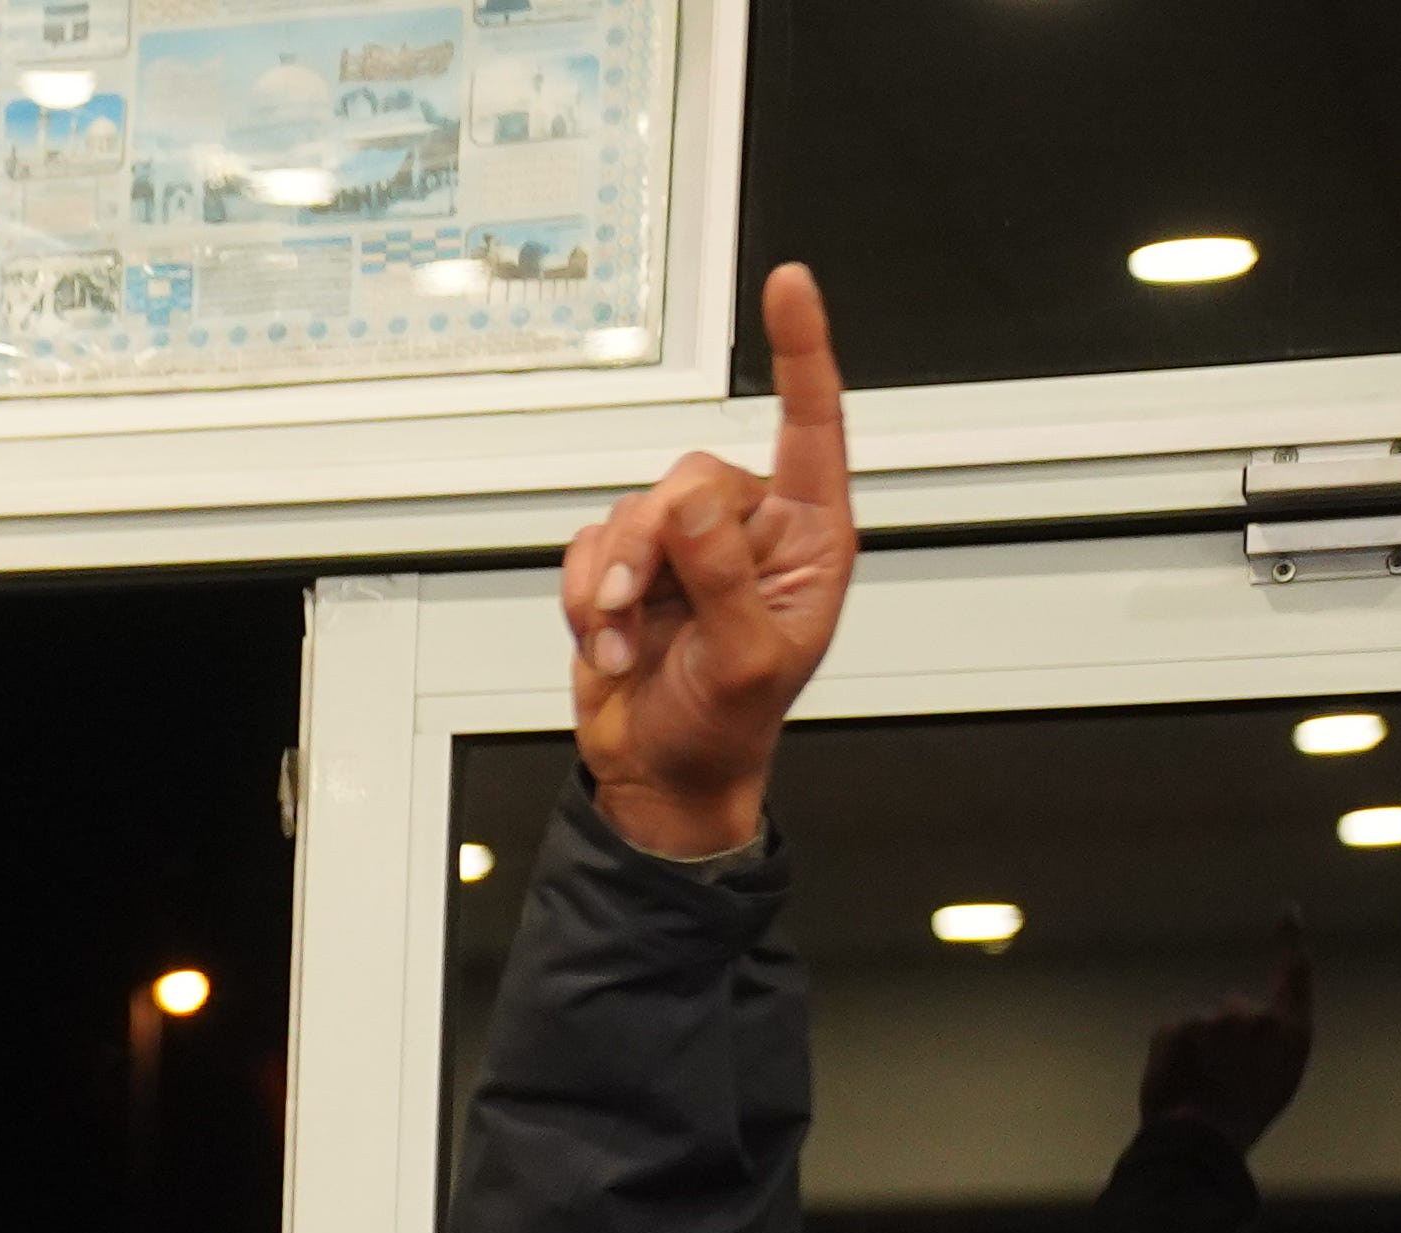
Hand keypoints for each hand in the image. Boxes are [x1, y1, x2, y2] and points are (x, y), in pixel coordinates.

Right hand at [562, 265, 852, 858]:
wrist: (660, 777)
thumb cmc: (726, 728)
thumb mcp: (744, 660)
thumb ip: (724, 576)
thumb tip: (693, 502)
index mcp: (809, 538)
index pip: (811, 425)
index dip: (800, 354)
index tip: (789, 288)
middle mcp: (750, 531)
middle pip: (689, 476)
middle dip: (653, 543)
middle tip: (641, 604)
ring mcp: (685, 549)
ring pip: (632, 511)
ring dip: (614, 583)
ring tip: (627, 641)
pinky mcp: (628, 569)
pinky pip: (590, 543)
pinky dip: (588, 597)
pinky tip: (611, 642)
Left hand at [1137, 921, 1315, 1152]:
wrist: (1203, 1139)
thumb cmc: (1245, 1114)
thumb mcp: (1280, 1075)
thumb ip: (1274, 1037)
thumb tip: (1256, 1015)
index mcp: (1292, 1031)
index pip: (1295, 974)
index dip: (1290, 941)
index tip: (1288, 912)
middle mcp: (1258, 1018)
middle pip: (1233, 1007)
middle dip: (1223, 1034)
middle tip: (1221, 1075)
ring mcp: (1217, 1020)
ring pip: (1201, 1024)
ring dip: (1197, 1047)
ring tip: (1200, 1082)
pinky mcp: (1180, 1026)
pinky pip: (1173, 1033)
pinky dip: (1170, 1053)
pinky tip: (1179, 1079)